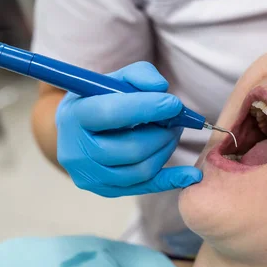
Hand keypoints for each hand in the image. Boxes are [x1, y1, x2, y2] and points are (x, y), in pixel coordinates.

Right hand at [56, 62, 201, 196]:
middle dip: (162, 134)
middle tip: (176, 120)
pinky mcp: (105, 190)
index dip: (147, 107)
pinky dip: (171, 180)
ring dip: (166, 149)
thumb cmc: (99, 100)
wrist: (78, 130)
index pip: (111, 113)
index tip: (174, 103)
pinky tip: (191, 175)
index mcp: (74, 116)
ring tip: (172, 133)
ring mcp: (90, 175)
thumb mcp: (113, 80)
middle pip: (131, 148)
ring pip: (141, 170)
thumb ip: (139, 75)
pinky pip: (145, 188)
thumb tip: (161, 88)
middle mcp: (76, 151)